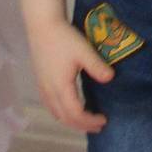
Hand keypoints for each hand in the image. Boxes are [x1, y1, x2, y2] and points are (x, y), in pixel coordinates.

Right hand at [25, 17, 113, 131]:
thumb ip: (97, 66)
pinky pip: (51, 106)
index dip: (90, 120)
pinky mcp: (40, 82)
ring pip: (56, 113)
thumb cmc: (64, 37)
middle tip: (99, 125)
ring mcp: (43, 87)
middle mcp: (50, 92)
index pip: (76, 114)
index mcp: (61, 87)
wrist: (42, 25)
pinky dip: (62, 113)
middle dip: (82, 125)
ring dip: (72, 120)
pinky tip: (69, 107)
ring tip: (86, 119)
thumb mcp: (84, 51)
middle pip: (65, 118)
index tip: (104, 119)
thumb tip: (110, 79)